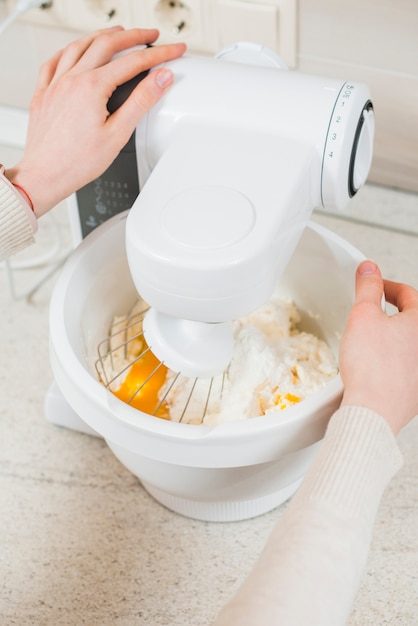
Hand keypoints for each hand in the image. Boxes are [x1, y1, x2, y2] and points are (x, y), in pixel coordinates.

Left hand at [6, 27, 185, 216]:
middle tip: (151, 36)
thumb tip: (160, 79)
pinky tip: (74, 51)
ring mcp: (54, 85)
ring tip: (118, 34)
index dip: (158, 54)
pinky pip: (53, 61)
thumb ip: (141, 102)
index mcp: (92, 88)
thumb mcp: (118, 134)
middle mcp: (71, 80)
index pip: (133, 62)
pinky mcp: (43, 94)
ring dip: (102, 36)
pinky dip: (69, 50)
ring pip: (79, 46)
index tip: (173, 50)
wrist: (44, 176)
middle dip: (133, 36)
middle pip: (106, 44)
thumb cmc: (76, 163)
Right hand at [339, 260, 417, 433]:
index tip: (374, 287)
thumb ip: (368, 288)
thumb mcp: (363, 315)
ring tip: (371, 340)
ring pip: (408, 343)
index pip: (408, 293)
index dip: (386, 286)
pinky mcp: (416, 389)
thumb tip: (370, 270)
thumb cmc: (371, 368)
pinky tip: (376, 365)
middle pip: (411, 318)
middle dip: (392, 312)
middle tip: (372, 312)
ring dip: (393, 336)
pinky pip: (406, 365)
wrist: (373, 410)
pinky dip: (393, 359)